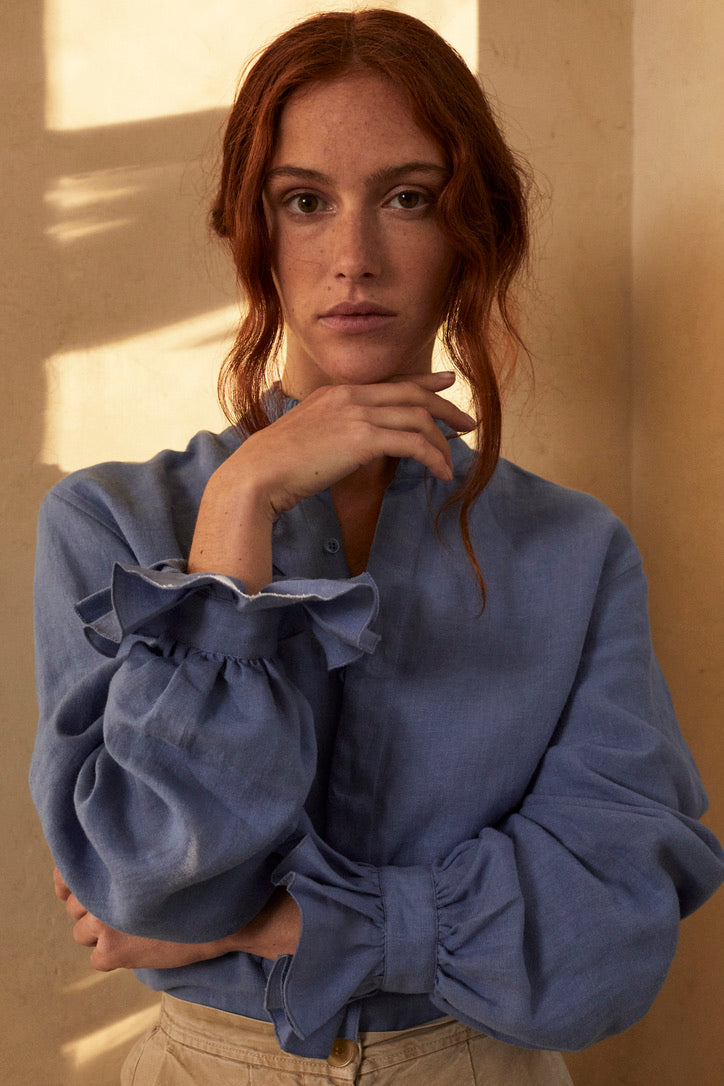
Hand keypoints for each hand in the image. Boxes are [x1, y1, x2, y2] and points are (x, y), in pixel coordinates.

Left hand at [53, 867, 299, 970]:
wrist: (221, 913)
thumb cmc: (197, 878)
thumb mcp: (162, 854)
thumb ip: (131, 854)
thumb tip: (107, 854)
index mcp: (109, 863)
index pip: (65, 875)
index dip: (71, 881)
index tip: (86, 884)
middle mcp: (98, 890)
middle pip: (73, 906)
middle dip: (91, 907)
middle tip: (118, 907)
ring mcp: (103, 923)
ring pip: (81, 933)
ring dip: (99, 932)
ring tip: (126, 927)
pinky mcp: (113, 951)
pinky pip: (96, 957)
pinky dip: (111, 955)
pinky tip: (134, 946)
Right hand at [188, 372, 474, 588]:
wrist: (259, 473)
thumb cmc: (276, 466)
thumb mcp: (308, 439)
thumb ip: (335, 433)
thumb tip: (356, 447)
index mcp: (336, 393)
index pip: (390, 382)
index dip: (423, 381)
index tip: (446, 382)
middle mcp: (350, 396)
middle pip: (412, 394)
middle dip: (445, 407)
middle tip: (468, 422)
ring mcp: (357, 413)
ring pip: (417, 418)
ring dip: (441, 441)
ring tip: (453, 461)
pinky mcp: (363, 437)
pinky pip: (413, 442)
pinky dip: (433, 457)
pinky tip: (442, 473)